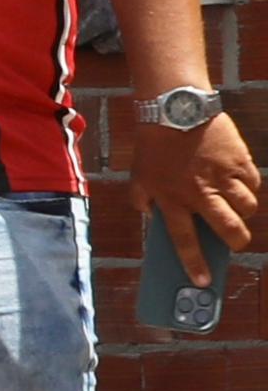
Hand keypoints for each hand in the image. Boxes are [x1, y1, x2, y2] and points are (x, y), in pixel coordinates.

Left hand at [138, 112, 262, 283]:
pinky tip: (240, 184)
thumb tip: (148, 215)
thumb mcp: (137, 177)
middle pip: (228, 228)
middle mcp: (200, 193)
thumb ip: (141, 200)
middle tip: (236, 242)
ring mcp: (223, 177)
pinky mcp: (239, 161)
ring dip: (244, 212)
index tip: (203, 281)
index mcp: (172, 200)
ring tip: (236, 208)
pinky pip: (253, 183)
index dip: (195, 264)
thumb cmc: (153, 145)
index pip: (184, 240)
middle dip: (236, 241)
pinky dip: (249, 188)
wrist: (175, 110)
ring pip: (247, 207)